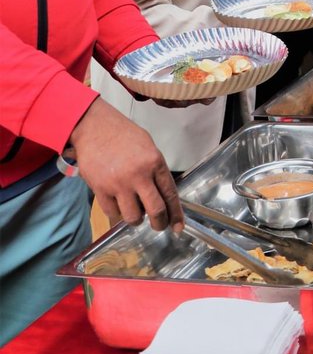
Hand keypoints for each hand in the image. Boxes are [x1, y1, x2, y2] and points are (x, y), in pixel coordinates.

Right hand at [68, 98, 182, 232]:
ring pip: (133, 217)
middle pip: (155, 210)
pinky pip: (112, 212)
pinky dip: (116, 212)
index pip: (170, 194)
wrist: (94, 127)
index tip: (178, 227)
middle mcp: (139, 175)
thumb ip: (155, 169)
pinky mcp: (100, 189)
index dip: (175, 214)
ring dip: (136, 219)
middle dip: (159, 223)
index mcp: (155, 162)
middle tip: (159, 226)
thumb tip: (161, 194)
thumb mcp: (147, 146)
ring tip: (135, 211)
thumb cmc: (123, 134)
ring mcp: (119, 184)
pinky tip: (118, 203)